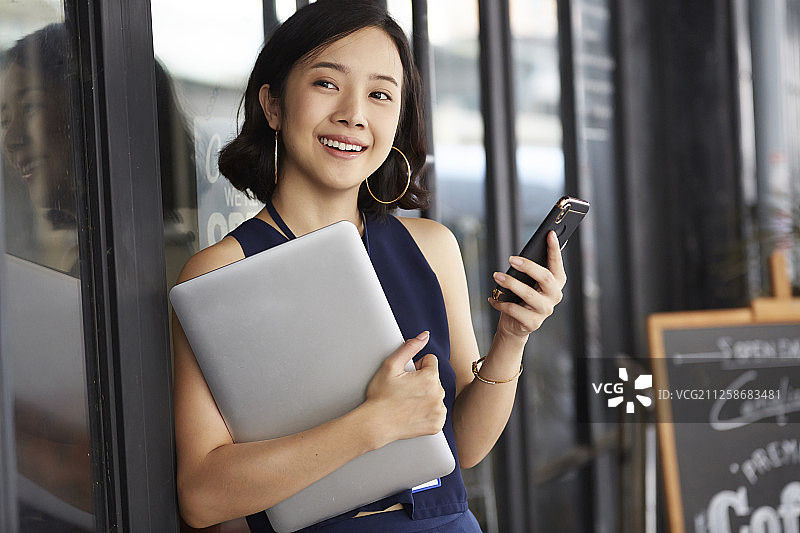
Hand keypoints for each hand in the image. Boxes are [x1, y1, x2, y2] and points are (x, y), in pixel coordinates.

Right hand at [365, 331, 446, 445]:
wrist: (375, 424)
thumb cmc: (380, 396)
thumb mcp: (391, 365)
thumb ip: (410, 347)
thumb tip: (425, 335)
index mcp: (430, 377)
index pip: (430, 361)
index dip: (416, 366)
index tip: (405, 377)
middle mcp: (439, 394)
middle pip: (434, 379)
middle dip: (421, 381)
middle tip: (404, 390)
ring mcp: (439, 411)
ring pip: (435, 395)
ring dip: (426, 396)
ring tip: (407, 402)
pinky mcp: (437, 425)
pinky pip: (437, 412)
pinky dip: (428, 412)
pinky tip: (413, 413)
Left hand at [488, 231, 566, 338]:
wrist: (515, 325)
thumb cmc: (521, 298)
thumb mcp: (526, 282)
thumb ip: (529, 269)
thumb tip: (521, 254)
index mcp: (556, 283)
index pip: (557, 264)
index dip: (555, 249)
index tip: (550, 233)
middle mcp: (554, 296)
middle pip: (546, 278)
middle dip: (528, 266)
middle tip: (511, 259)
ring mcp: (545, 311)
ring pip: (529, 294)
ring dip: (510, 283)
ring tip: (496, 276)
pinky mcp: (533, 323)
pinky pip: (514, 310)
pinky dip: (501, 302)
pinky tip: (493, 298)